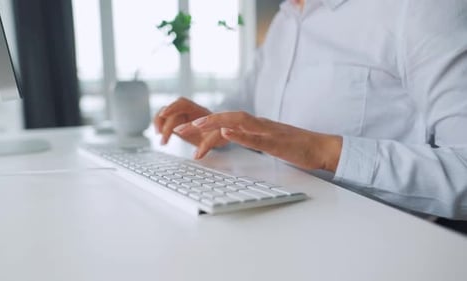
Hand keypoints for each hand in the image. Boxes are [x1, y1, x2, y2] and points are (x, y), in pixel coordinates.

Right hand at [153, 97, 228, 155]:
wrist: (223, 133)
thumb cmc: (221, 134)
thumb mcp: (218, 138)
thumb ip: (208, 143)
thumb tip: (197, 155)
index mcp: (199, 110)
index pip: (183, 103)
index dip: (172, 107)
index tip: (164, 115)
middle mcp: (188, 111)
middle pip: (171, 111)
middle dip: (165, 124)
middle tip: (163, 139)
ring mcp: (182, 116)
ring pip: (165, 115)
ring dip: (160, 125)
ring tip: (161, 141)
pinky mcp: (178, 123)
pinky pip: (165, 122)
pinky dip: (161, 128)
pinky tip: (162, 139)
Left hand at [191, 111, 341, 171]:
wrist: (321, 148)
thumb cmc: (295, 147)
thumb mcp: (266, 142)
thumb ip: (249, 137)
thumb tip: (230, 137)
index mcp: (255, 125)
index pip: (226, 121)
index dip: (205, 124)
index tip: (187, 129)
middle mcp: (258, 124)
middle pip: (226, 117)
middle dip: (202, 121)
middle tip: (180, 128)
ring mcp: (267, 130)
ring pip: (238, 121)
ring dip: (216, 121)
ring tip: (197, 125)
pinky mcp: (276, 141)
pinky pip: (255, 135)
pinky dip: (240, 133)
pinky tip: (227, 131)